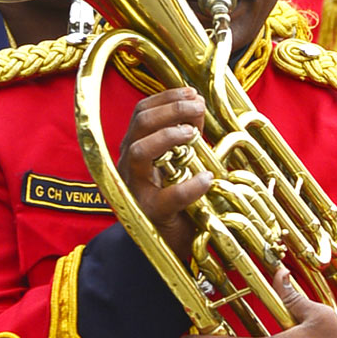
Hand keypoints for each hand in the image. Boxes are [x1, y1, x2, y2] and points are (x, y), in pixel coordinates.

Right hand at [117, 87, 212, 261]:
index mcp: (136, 148)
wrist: (168, 244)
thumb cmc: (177, 198)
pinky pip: (167, 197)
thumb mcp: (179, 160)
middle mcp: (130, 164)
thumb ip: (185, 135)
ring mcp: (137, 188)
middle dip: (172, 109)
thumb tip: (198, 104)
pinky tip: (206, 178)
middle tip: (198, 108)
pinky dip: (190, 186)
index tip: (192, 93)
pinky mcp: (151, 213)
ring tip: (193, 135)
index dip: (167, 97)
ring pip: (140, 151)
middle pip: (140, 123)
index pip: (142, 111)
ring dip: (169, 136)